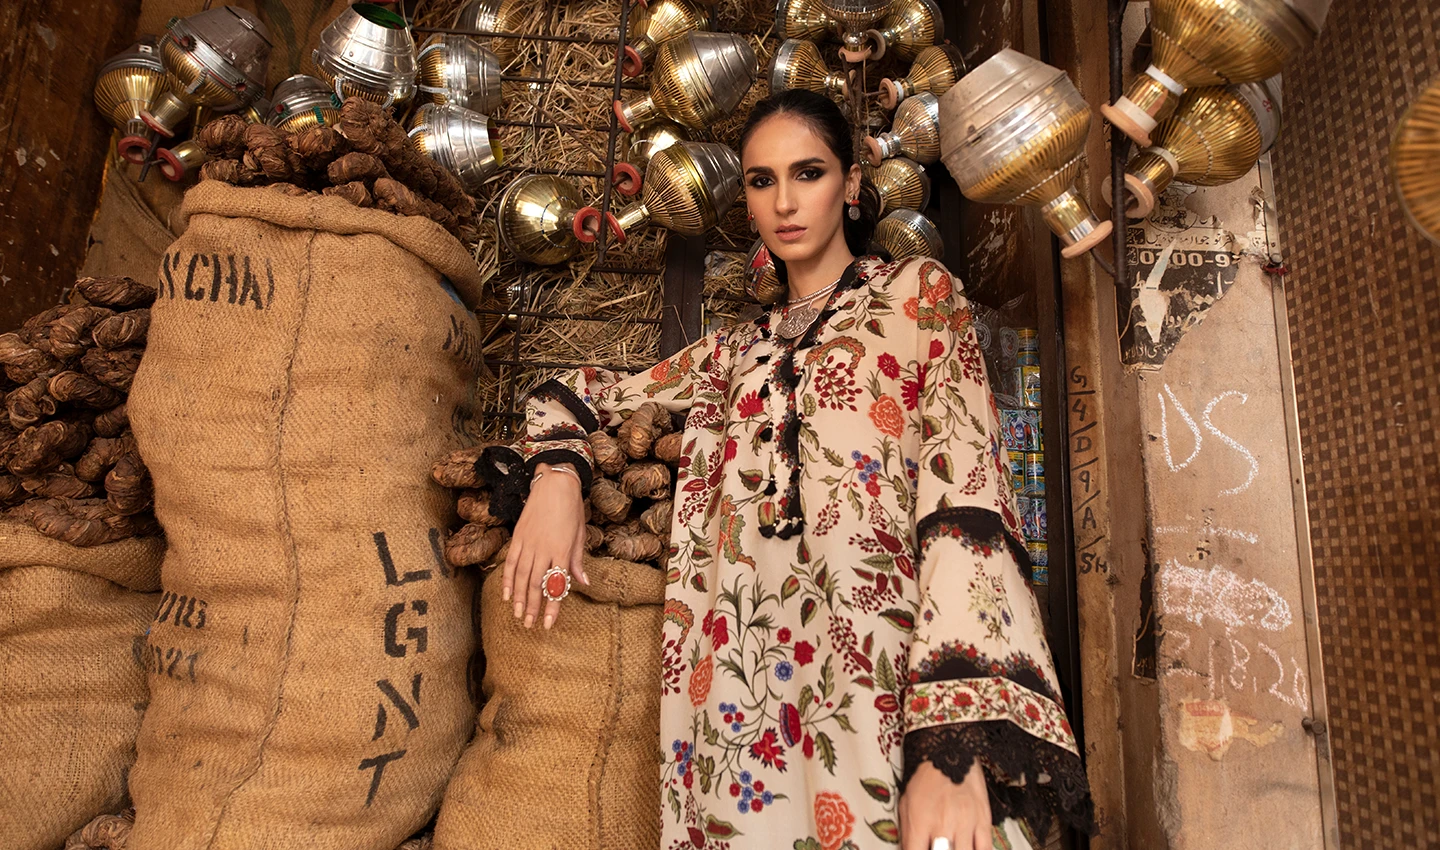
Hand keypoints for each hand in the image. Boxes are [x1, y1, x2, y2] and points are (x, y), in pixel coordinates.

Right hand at [502, 463, 588, 629]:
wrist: (555, 483)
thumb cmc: (572, 509)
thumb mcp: (580, 534)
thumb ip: (577, 560)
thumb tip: (583, 582)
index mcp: (562, 550)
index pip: (556, 585)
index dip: (552, 607)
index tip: (549, 624)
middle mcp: (544, 548)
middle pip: (536, 584)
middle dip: (533, 607)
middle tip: (529, 625)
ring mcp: (528, 543)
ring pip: (522, 576)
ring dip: (519, 598)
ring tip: (518, 615)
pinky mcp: (518, 536)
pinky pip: (511, 561)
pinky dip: (508, 579)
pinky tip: (507, 594)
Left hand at [899, 759, 992, 849]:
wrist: (949, 753)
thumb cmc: (925, 781)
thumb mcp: (906, 805)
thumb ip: (908, 835)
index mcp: (920, 822)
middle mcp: (943, 826)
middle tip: (938, 848)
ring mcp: (966, 824)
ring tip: (951, 847)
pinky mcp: (983, 821)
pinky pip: (985, 849)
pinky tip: (969, 848)